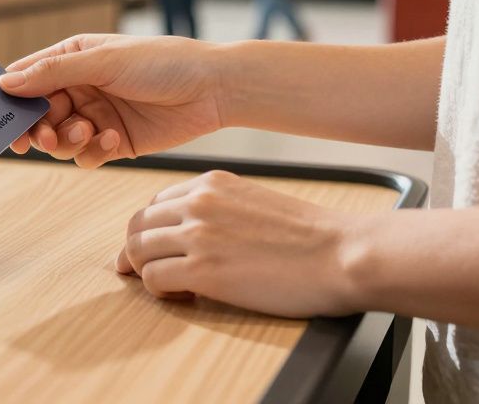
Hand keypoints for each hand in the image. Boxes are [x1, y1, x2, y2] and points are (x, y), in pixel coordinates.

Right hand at [0, 34, 224, 166]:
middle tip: (45, 136)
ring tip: (89, 131)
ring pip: (59, 139)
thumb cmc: (163, 62)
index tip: (2, 120)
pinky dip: (93, 151)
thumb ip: (53, 73)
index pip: (27, 79)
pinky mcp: (114, 142)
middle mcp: (79, 88)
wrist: (214, 89)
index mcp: (72, 59)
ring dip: (68, 140)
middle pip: (38, 116)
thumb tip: (5, 82)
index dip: (10, 99)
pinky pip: (86, 156)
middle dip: (39, 128)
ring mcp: (96, 116)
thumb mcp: (104, 61)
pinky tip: (114, 138)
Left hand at [118, 170, 360, 317]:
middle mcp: (198, 203)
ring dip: (145, 271)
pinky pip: (153, 278)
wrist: (342, 254)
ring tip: (171, 285)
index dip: (152, 229)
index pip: (157, 203)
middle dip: (136, 250)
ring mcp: (197, 235)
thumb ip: (220, 208)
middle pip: (138, 224)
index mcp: (212, 183)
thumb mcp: (255, 202)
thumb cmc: (311, 237)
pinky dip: (159, 290)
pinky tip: (183, 295)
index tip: (157, 248)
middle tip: (143, 270)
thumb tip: (193, 232)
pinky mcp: (202, 270)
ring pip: (138, 250)